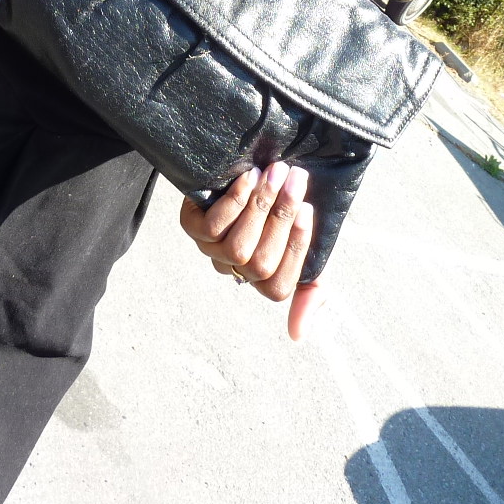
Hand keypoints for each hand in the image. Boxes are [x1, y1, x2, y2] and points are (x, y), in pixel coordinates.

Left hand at [179, 163, 324, 340]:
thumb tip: (296, 336)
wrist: (253, 168)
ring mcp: (211, 250)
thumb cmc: (285, 210)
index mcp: (264, 279)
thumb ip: (312, 291)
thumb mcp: (312, 250)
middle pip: (260, 263)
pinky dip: (234, 202)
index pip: (279, 286)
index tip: (308, 210)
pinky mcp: (191, 227)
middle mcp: (235, 269)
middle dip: (281, 217)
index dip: (296, 248)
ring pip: (237, 247)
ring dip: (260, 207)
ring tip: (275, 172)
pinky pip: (212, 227)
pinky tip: (248, 177)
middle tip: (296, 179)